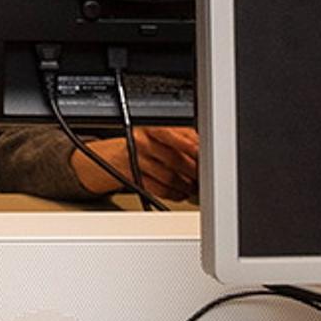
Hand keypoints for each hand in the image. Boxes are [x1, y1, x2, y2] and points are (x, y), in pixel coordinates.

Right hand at [68, 126, 197, 203]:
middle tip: (204, 174)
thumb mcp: (160, 133)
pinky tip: (180, 192)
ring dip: (186, 184)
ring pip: (168, 176)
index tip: (206, 156)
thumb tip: (204, 149)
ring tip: (193, 186)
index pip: (175, 135)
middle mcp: (141, 142)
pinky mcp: (133, 178)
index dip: (193, 147)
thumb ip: (182, 137)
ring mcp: (135, 161)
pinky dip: (174, 193)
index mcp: (151, 127)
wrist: (113, 157)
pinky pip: (158, 188)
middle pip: (174, 158)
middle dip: (193, 170)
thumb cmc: (144, 143)